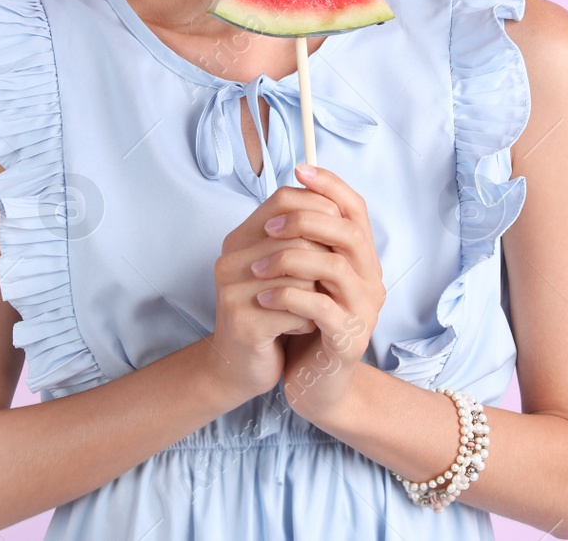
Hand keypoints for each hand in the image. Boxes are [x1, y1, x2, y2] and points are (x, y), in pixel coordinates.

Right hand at [199, 183, 344, 405]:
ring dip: (316, 296)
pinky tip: (298, 330)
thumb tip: (336, 202)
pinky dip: (308, 322)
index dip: (319, 209)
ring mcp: (233, 290)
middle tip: (321, 287)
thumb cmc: (269, 314)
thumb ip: (298, 237)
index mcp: (240, 239)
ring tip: (307, 309)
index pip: (284, 199)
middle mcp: (231, 259)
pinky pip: (298, 310)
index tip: (336, 236)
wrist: (240, 367)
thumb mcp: (280, 269)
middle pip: (299, 237)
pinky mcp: (244, 322)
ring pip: (302, 275)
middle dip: (322, 264)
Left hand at [253, 163, 385, 424]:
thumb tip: (287, 194)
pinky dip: (289, 298)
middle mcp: (371, 279)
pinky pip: (322, 308)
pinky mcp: (349, 340)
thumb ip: (306, 242)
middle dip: (306, 221)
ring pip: (337, 267)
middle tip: (269, 227)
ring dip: (291, 260)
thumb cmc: (309, 325)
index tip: (299, 170)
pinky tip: (263, 298)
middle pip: (349, 231)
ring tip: (256, 268)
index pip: (356, 208)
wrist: (318, 385)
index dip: (331, 185)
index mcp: (362, 258)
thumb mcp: (308, 278)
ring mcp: (364, 310)